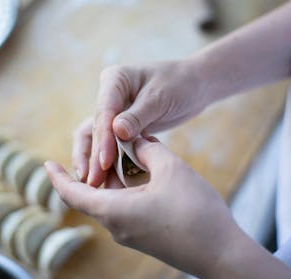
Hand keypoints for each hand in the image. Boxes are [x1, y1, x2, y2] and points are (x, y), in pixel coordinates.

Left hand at [47, 137, 237, 278]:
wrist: (222, 253)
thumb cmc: (194, 211)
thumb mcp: (170, 169)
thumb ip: (147, 150)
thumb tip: (135, 142)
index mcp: (113, 211)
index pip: (72, 193)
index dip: (57, 177)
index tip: (47, 163)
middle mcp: (116, 226)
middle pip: (95, 192)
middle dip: (101, 165)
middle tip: (110, 141)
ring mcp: (132, 234)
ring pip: (114, 199)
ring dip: (119, 176)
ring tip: (133, 151)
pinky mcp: (146, 236)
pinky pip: (128, 208)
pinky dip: (131, 188)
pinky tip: (149, 172)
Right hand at [77, 60, 213, 185]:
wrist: (196, 85)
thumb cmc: (180, 84)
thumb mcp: (160, 98)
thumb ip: (138, 115)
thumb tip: (116, 132)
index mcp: (114, 80)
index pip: (104, 112)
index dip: (102, 139)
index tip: (105, 162)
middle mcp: (108, 95)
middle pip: (94, 129)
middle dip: (94, 156)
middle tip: (94, 183)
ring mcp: (112, 111)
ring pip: (95, 139)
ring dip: (94, 161)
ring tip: (94, 186)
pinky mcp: (120, 126)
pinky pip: (109, 145)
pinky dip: (109, 162)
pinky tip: (108, 181)